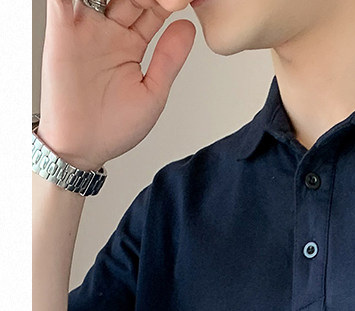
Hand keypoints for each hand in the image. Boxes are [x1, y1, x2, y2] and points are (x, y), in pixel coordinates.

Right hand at [39, 0, 194, 168]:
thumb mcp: (152, 93)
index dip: (169, 3)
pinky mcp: (61, 30)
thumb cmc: (114, 128)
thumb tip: (188, 26)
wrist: (82, 148)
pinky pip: (62, 0)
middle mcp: (108, 31)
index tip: (184, 1)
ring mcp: (85, 28)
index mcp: (131, 44)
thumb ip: (169, 59)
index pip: (153, 9)